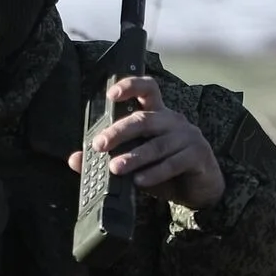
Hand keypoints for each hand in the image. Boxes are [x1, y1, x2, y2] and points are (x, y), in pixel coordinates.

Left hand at [68, 76, 225, 209]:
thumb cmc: (165, 170)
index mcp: (158, 114)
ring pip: (157, 143)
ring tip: (115, 168)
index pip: (147, 89)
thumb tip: (75, 159)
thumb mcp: (135, 163)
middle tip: (99, 145)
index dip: (131, 86)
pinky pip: (174, 162)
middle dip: (119, 131)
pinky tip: (140, 181)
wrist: (200, 189)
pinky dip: (155, 172)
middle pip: (145, 119)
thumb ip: (108, 157)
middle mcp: (173, 120)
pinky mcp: (198, 155)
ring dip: (134, 156)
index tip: (111, 94)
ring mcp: (188, 136)